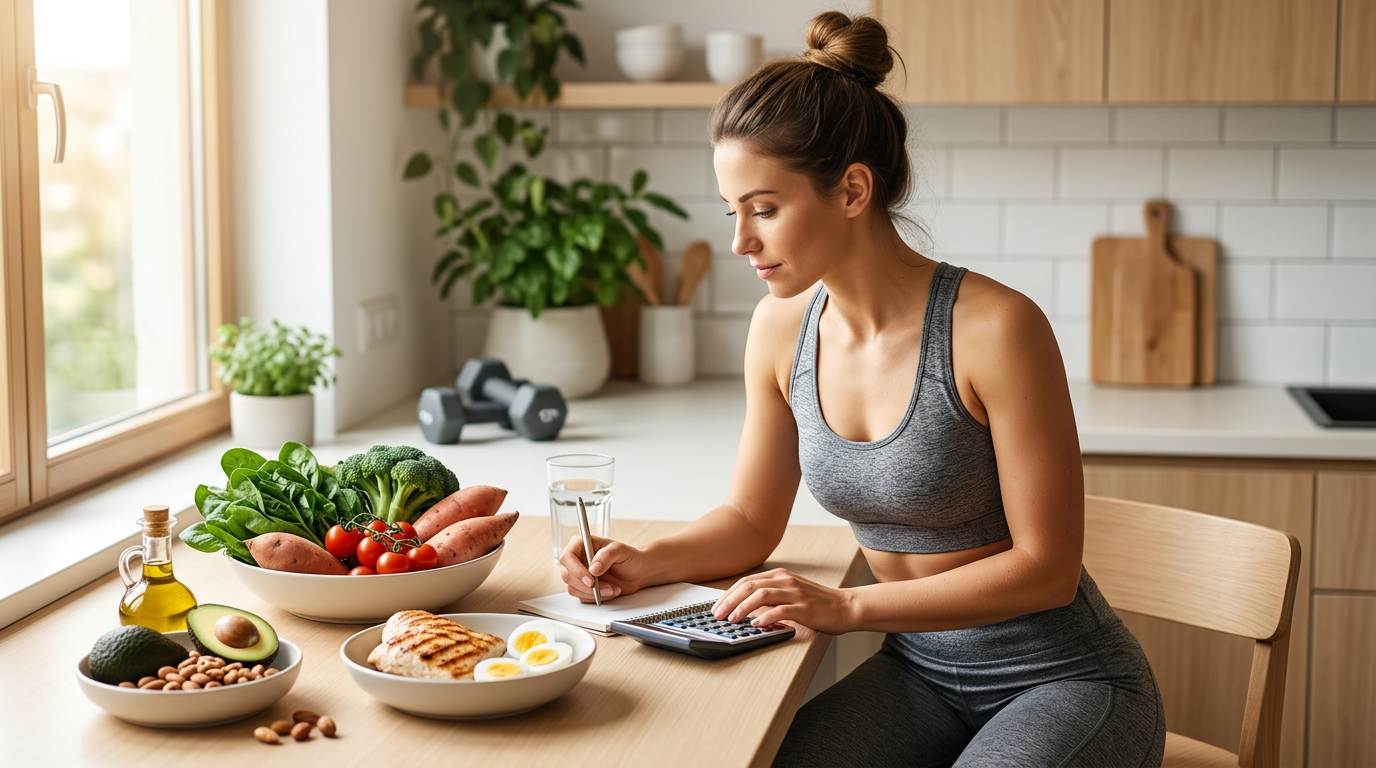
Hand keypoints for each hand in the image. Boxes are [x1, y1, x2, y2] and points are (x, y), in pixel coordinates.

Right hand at [558, 535, 649, 602]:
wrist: (637, 572)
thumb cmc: (629, 557)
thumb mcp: (620, 550)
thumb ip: (606, 555)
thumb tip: (593, 568)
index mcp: (582, 545)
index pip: (567, 556)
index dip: (575, 570)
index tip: (591, 579)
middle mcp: (577, 560)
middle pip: (567, 575)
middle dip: (585, 585)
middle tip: (603, 588)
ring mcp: (579, 575)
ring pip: (573, 588)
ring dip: (593, 593)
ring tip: (612, 589)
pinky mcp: (584, 588)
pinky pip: (582, 597)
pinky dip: (597, 598)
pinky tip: (611, 592)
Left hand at [711, 568, 855, 634]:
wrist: (846, 607)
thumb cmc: (817, 603)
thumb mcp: (790, 593)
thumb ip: (770, 596)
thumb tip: (744, 606)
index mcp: (780, 575)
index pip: (746, 581)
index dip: (729, 594)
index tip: (717, 607)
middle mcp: (785, 581)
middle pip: (749, 586)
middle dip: (729, 601)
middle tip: (717, 614)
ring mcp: (795, 593)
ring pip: (761, 595)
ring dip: (742, 608)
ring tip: (731, 619)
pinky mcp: (804, 608)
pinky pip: (780, 611)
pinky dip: (765, 617)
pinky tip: (755, 624)